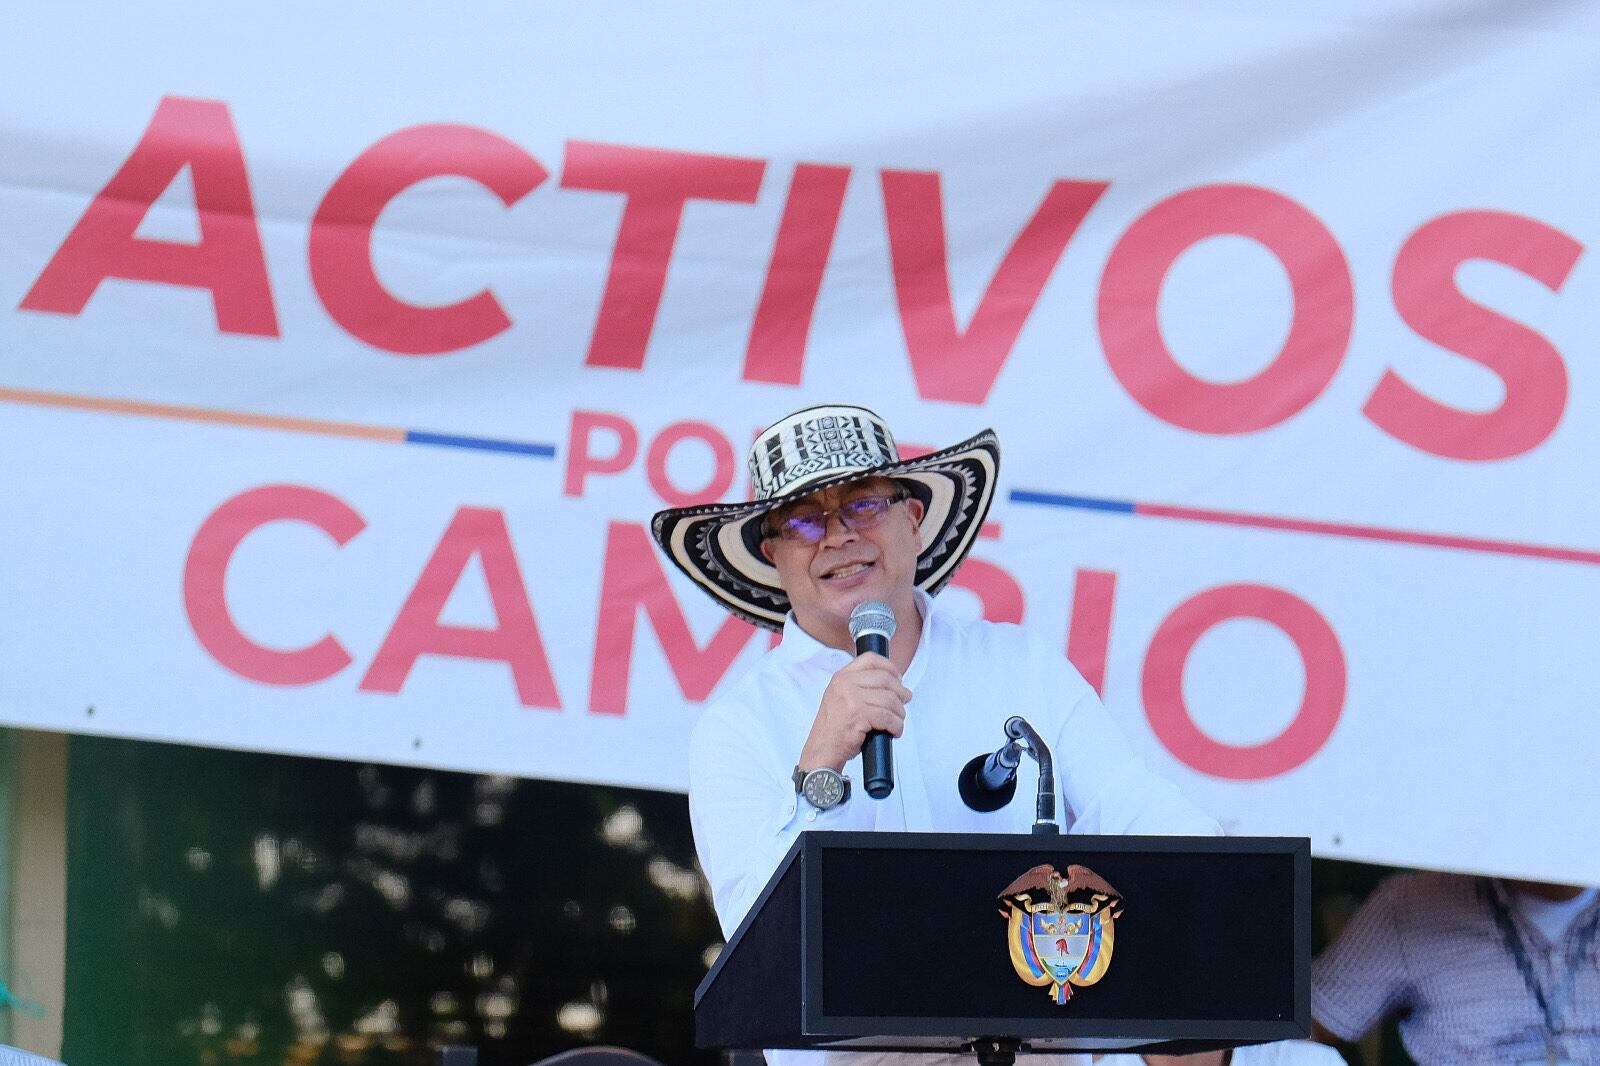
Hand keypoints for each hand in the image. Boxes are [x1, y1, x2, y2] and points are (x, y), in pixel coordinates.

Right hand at [797, 653, 911, 772]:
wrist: (822, 751)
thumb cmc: (834, 729)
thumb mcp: (841, 698)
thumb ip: (860, 687)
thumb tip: (893, 683)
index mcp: (841, 678)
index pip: (871, 659)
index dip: (890, 667)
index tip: (898, 679)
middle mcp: (844, 684)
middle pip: (885, 679)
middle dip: (900, 692)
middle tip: (904, 701)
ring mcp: (851, 699)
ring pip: (890, 699)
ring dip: (899, 713)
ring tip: (897, 721)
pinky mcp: (858, 715)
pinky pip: (888, 717)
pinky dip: (896, 726)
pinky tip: (894, 731)